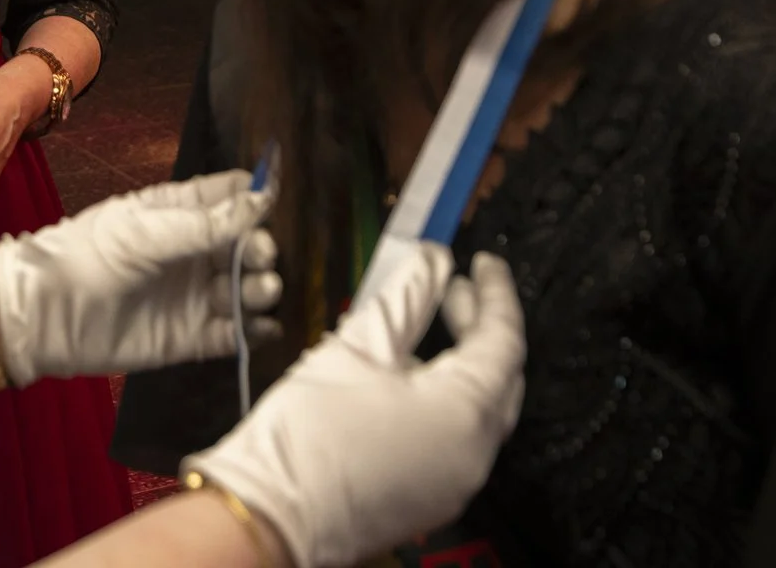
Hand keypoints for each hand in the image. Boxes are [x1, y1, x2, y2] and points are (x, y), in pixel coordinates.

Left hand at [0, 170, 280, 387]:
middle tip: (260, 255)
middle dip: (261, 248)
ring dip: (260, 288)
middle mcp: (192, 252)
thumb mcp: (145, 231)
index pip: (231, 197)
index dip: (257, 197)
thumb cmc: (87, 256)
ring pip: (245, 290)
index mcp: (178, 213)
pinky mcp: (191, 337)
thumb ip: (204, 223)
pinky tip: (263, 325)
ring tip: (259, 289)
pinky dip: (255, 331)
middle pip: (246, 245)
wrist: (45, 315)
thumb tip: (259, 200)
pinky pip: (235, 335)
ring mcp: (193, 295)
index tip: (276, 201)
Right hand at [187, 247, 525, 567]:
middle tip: (455, 290)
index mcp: (466, 411)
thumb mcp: (358, 347)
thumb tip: (433, 260)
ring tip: (427, 330)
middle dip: (481, 329)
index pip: (503, 339)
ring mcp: (456, 483)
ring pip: (480, 414)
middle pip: (501, 380)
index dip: (496, 293)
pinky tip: (408, 383)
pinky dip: (446, 405)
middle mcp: (476, 453)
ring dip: (463, 368)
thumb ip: (406, 296)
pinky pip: (456, 442)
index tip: (484, 262)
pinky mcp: (431, 500)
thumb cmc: (310, 430)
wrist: (272, 515)